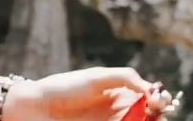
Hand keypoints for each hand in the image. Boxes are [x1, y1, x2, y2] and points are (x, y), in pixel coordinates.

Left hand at [2, 67, 171, 120]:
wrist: (32, 106)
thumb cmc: (64, 86)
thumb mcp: (97, 76)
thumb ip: (127, 77)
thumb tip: (151, 89)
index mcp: (122, 93)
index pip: (150, 96)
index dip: (160, 98)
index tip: (160, 100)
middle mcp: (119, 111)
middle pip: (149, 115)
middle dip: (159, 113)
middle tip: (158, 113)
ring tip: (150, 119)